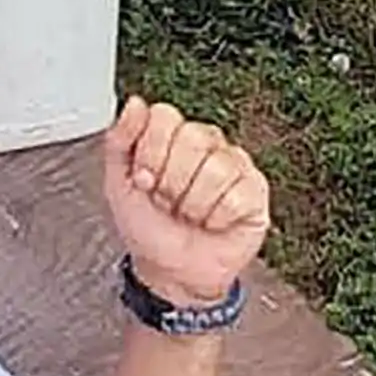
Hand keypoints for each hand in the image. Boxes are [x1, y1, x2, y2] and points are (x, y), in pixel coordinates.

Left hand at [103, 97, 269, 309]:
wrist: (170, 272)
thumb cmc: (147, 226)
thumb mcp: (118, 182)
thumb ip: (119, 139)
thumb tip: (135, 103)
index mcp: (172, 133)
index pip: (165, 116)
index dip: (150, 153)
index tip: (144, 179)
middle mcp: (207, 141)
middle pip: (193, 138)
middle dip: (171, 182)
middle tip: (168, 200)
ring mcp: (235, 164)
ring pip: (216, 169)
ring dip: (193, 205)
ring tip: (190, 214)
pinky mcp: (256, 191)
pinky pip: (237, 196)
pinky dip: (217, 219)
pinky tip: (213, 222)